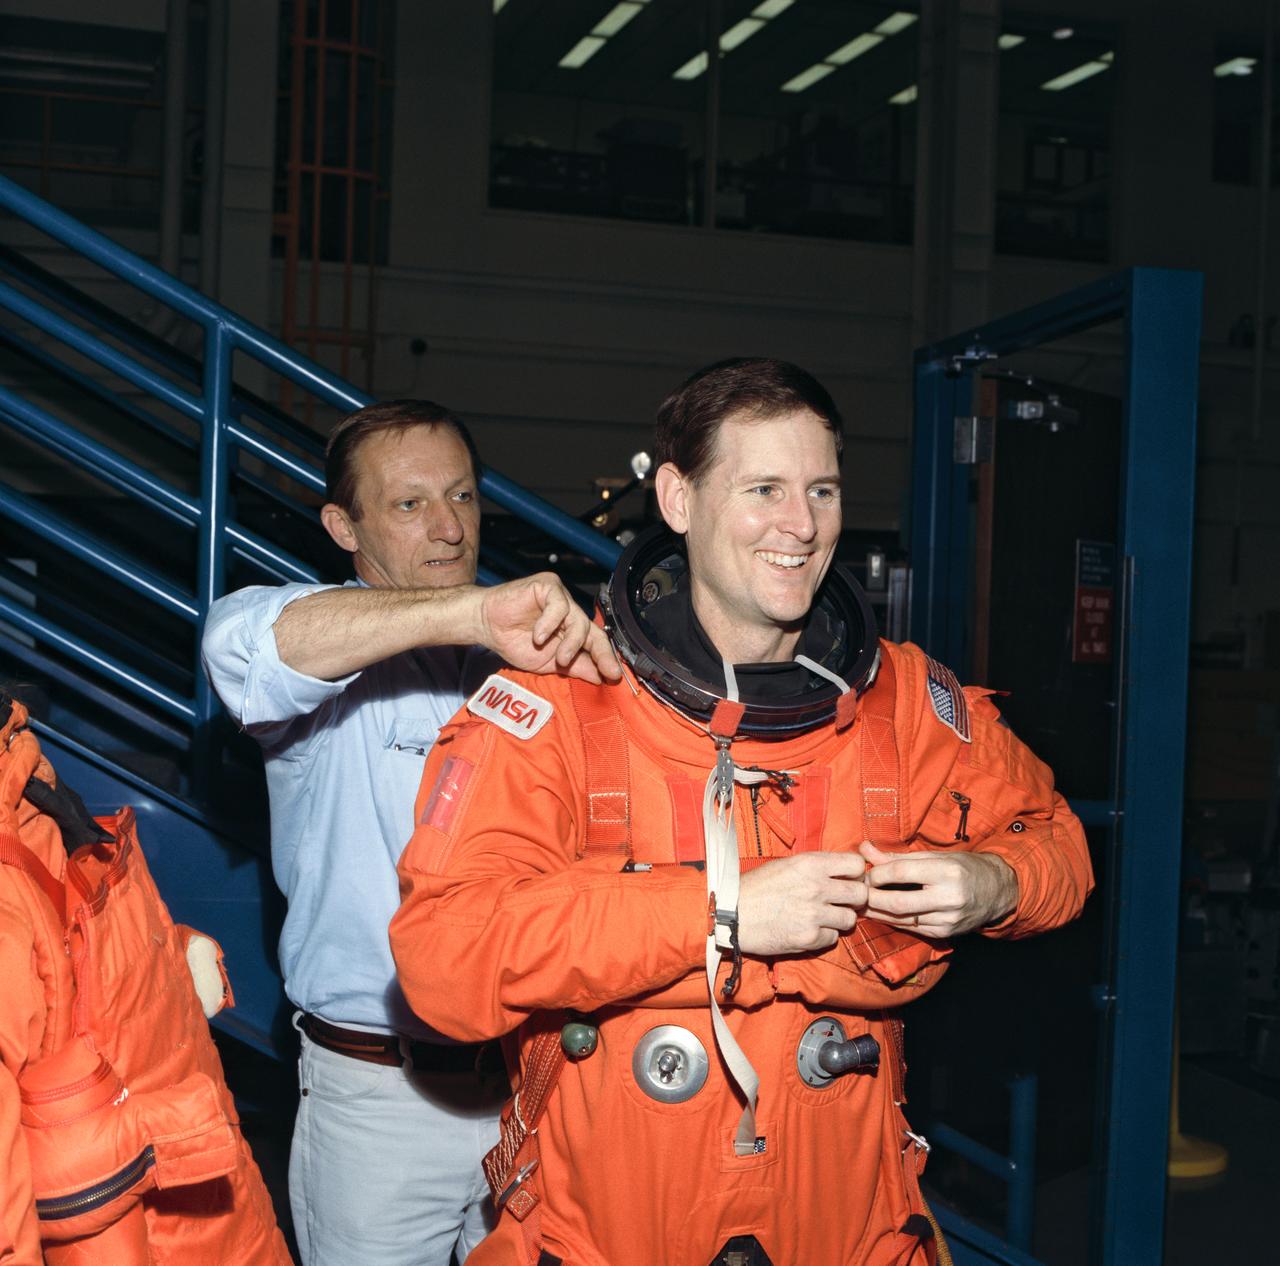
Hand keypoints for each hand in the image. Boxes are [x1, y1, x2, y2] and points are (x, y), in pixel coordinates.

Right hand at [476, 573, 622, 683]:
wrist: (486, 627)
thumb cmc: (514, 641)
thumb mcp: (547, 663)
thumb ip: (574, 667)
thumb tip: (600, 677)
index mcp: (572, 630)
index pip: (597, 642)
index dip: (607, 658)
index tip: (613, 676)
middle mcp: (570, 613)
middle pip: (592, 631)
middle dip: (596, 652)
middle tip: (587, 668)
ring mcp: (560, 598)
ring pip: (578, 619)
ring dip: (570, 642)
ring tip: (558, 657)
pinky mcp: (548, 586)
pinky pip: (558, 605)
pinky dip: (549, 624)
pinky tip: (538, 636)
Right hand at [736, 852, 868, 954]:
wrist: (730, 914)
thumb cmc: (755, 887)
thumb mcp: (786, 865)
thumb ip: (815, 867)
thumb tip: (842, 872)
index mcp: (810, 864)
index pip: (857, 864)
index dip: (855, 873)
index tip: (848, 879)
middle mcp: (816, 887)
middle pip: (861, 893)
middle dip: (854, 898)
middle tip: (841, 902)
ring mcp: (814, 914)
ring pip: (850, 918)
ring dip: (840, 919)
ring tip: (822, 917)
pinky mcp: (809, 938)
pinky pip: (833, 938)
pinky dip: (824, 936)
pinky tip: (808, 929)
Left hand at [859, 841, 1017, 938]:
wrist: (997, 891)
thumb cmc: (963, 867)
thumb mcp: (934, 856)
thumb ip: (897, 856)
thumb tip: (864, 848)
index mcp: (946, 871)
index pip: (901, 873)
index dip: (877, 873)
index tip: (865, 873)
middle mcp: (949, 898)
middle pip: (898, 902)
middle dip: (871, 898)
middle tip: (856, 892)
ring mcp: (948, 920)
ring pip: (902, 919)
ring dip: (876, 912)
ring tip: (861, 903)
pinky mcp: (945, 934)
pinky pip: (911, 928)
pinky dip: (892, 920)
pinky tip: (880, 912)